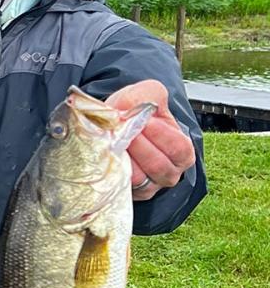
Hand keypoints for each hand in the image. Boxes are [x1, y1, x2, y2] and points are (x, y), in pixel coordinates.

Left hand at [105, 79, 195, 200]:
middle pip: (158, 165)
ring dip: (124, 157)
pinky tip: (107, 154)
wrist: (112, 124)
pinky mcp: (127, 192)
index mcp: (182, 152)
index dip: (162, 135)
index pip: (178, 148)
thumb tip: (135, 108)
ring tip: (114, 139)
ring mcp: (148, 186)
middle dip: (139, 145)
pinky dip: (113, 169)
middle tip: (124, 130)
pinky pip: (121, 184)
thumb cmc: (135, 113)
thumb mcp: (147, 95)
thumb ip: (149, 95)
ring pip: (138, 177)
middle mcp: (169, 174)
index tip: (144, 121)